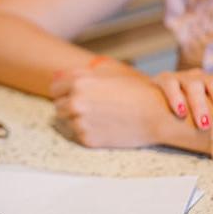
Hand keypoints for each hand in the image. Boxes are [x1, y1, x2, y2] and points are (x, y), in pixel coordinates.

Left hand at [50, 67, 169, 147]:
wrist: (157, 115)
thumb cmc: (135, 91)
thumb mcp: (107, 74)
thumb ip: (80, 74)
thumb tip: (55, 76)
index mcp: (79, 82)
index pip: (55, 89)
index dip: (64, 92)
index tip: (73, 95)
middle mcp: (75, 101)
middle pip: (58, 106)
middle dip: (69, 106)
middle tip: (90, 108)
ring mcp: (80, 122)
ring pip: (66, 122)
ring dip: (77, 120)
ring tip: (100, 117)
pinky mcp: (87, 139)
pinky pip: (78, 135)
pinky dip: (87, 132)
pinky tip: (105, 127)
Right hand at [153, 68, 212, 128]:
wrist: (156, 97)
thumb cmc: (190, 107)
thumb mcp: (208, 106)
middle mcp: (202, 77)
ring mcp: (183, 78)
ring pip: (194, 86)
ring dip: (200, 105)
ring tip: (204, 124)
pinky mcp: (164, 80)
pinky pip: (170, 86)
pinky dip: (175, 98)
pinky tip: (180, 113)